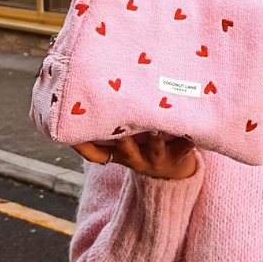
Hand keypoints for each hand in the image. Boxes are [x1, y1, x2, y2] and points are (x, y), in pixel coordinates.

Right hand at [72, 133, 196, 179]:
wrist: (176, 175)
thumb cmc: (145, 147)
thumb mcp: (127, 142)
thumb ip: (115, 123)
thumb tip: (93, 87)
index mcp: (119, 154)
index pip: (95, 154)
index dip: (81, 147)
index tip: (71, 135)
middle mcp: (135, 158)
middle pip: (124, 148)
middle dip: (120, 136)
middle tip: (119, 122)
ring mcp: (157, 158)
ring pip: (155, 147)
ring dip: (155, 137)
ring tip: (156, 126)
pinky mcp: (180, 155)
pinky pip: (185, 146)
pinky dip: (188, 137)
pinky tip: (191, 126)